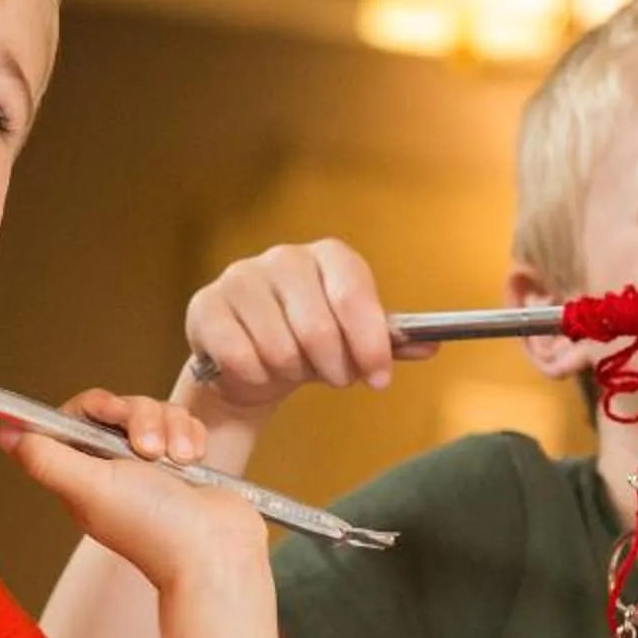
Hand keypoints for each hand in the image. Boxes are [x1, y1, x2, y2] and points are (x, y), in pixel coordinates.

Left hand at [0, 388, 266, 587]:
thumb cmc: (154, 527)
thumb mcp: (89, 488)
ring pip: (154, 411)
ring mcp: (150, 464)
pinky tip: (193, 460)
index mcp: (84, 473)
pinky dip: (190, 436)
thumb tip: (4, 434)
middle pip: (119, 408)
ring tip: (176, 460)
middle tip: (148, 450)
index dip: (92, 407)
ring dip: (171, 428)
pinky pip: (182, 422)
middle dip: (140, 418)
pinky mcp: (181, 460)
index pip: (74, 417)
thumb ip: (45, 459)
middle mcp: (114, 467)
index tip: (109, 412)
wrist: (216, 548)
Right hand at [179, 239, 432, 415]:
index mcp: (328, 257)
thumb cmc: (307, 343)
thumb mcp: (352, 342)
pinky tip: (257, 370)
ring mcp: (241, 277)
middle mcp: (284, 258)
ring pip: (278, 345)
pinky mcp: (206, 305)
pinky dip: (255, 375)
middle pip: (317, 326)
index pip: (353, 294)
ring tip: (291, 370)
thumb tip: (430, 345)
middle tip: (335, 379)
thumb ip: (388, 343)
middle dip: (333, 366)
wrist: (249, 359)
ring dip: (291, 372)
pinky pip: (239, 355)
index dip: (369, 342)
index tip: (378, 378)